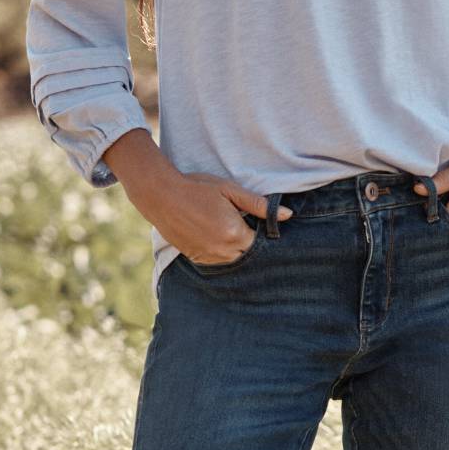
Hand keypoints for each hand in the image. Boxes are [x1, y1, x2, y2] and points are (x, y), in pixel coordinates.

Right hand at [158, 171, 293, 264]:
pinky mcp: (197, 258)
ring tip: (224, 227)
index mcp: (235, 234)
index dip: (260, 231)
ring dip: (235, 247)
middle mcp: (224, 251)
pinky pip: (217, 260)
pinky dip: (220, 251)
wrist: (161, 196)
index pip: (260, 242)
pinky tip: (213, 234)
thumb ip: (258, 205)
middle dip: (248, 240)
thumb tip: (287, 215)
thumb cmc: (197, 188)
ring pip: (234, 259)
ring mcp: (209, 257)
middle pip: (248, 253)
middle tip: (239, 222)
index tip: (255, 220)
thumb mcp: (230, 191)